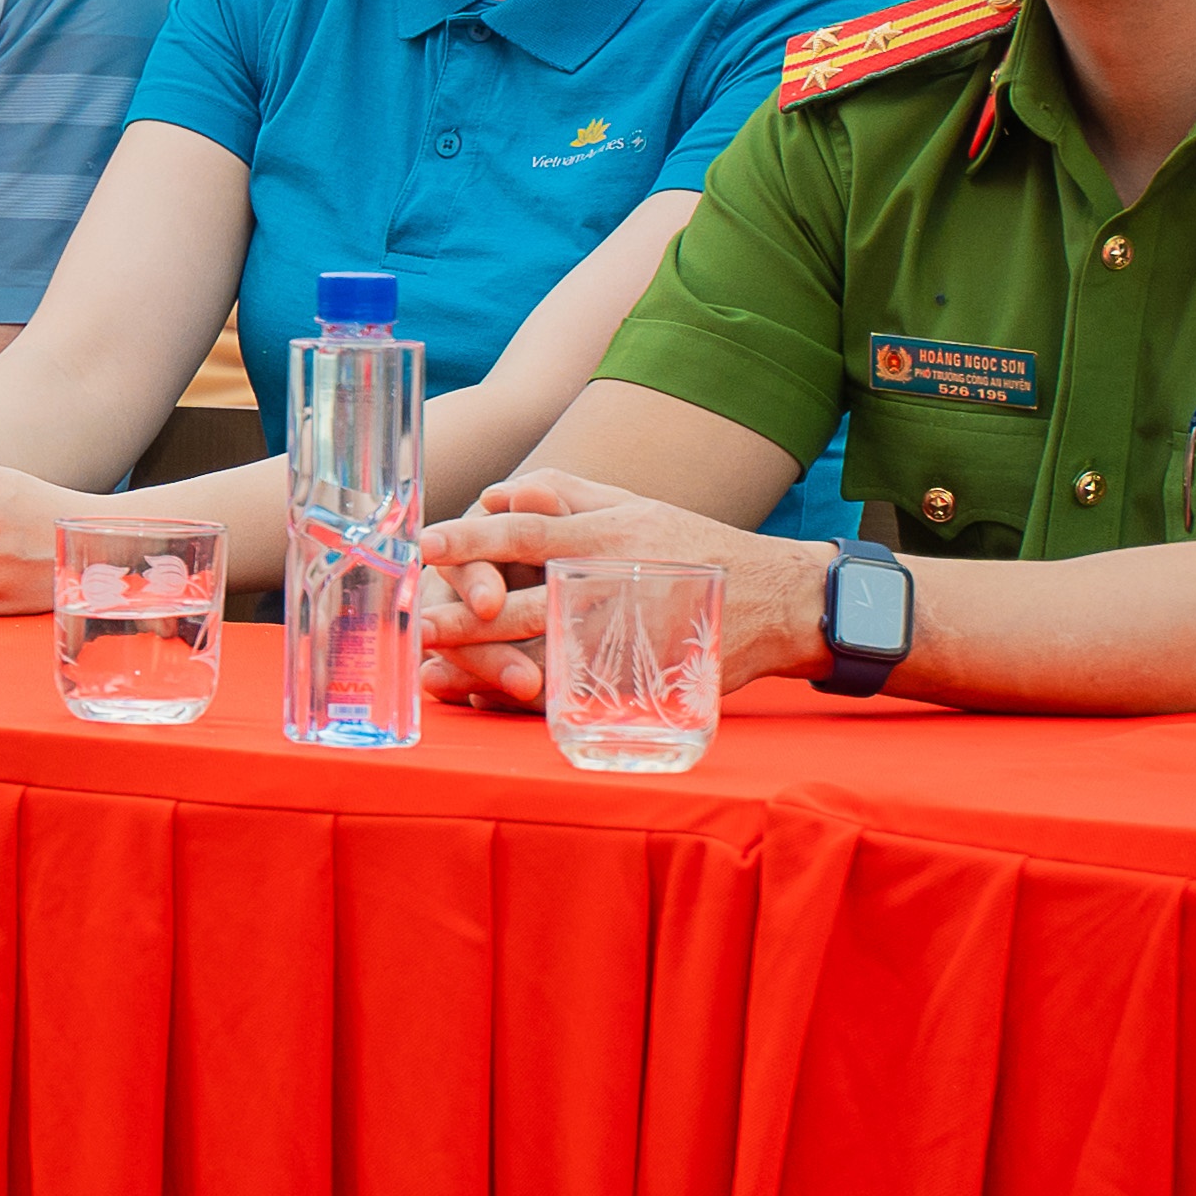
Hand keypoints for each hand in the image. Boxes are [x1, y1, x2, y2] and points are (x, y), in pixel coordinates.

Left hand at [414, 468, 788, 711]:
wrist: (779, 602)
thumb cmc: (693, 546)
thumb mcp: (635, 505)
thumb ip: (564, 495)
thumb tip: (497, 493)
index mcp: (606, 536)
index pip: (525, 535)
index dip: (471, 541)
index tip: (423, 544)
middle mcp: (611, 585)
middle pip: (524, 604)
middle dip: (463, 619)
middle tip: (416, 625)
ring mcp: (628, 639)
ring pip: (543, 657)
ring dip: (485, 668)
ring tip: (436, 672)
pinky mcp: (642, 681)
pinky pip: (577, 694)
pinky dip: (529, 700)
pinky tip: (488, 701)